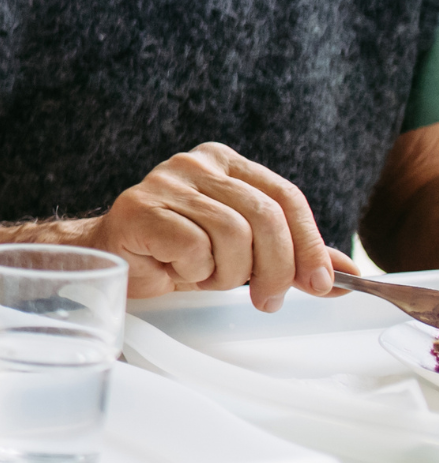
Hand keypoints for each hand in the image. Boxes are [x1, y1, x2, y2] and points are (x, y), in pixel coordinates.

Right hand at [88, 143, 337, 309]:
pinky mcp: (139, 208)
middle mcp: (196, 163)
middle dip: (276, 268)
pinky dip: (194, 271)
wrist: (112, 259)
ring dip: (227, 273)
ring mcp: (164, 181)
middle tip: (268, 300)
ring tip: (207, 278)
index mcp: (225, 162)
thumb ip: (291, 256)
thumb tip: (349, 275)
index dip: (309, 242)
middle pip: (263, 215)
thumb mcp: (244, 253)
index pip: (285, 195)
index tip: (321, 284)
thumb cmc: (177, 254)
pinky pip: (193, 246)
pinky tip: (178, 270)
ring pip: (231, 234)